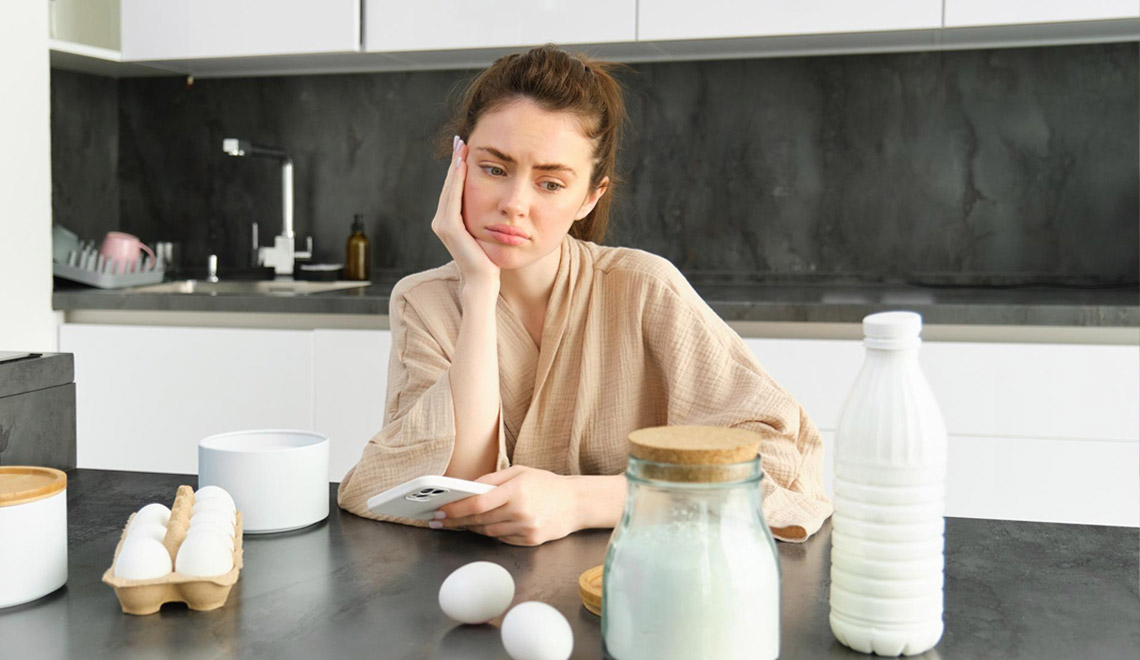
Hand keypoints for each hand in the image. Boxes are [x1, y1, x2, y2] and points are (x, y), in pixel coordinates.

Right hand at [431, 137, 498, 287]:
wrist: (483, 281)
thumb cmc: (487, 260)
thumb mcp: (484, 233)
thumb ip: (482, 217)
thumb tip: (494, 202)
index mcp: (449, 222)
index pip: (454, 189)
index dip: (458, 168)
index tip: (464, 149)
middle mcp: (441, 221)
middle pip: (449, 185)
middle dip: (455, 162)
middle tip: (460, 140)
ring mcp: (443, 224)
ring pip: (450, 188)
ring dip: (455, 166)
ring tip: (461, 147)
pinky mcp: (449, 227)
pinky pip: (453, 198)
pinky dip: (457, 180)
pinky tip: (462, 165)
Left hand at [433, 466, 583, 546]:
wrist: (577, 503)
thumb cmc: (546, 484)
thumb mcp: (520, 472)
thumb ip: (492, 479)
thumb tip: (465, 488)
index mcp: (516, 491)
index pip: (477, 503)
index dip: (455, 509)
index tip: (439, 511)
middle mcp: (521, 512)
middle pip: (479, 520)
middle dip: (456, 520)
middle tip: (439, 520)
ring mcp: (526, 529)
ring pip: (488, 532)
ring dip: (471, 527)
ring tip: (458, 521)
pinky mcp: (530, 541)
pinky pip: (501, 539)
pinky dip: (490, 532)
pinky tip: (483, 526)